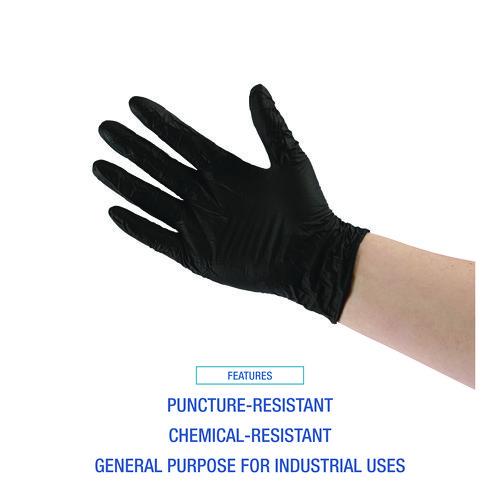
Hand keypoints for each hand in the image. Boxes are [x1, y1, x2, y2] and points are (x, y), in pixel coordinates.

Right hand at [93, 85, 367, 321]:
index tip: (135, 103)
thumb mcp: (289, 161)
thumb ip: (269, 126)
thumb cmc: (307, 209)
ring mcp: (200, 226)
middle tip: (106, 128)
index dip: (160, 123)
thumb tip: (256, 87)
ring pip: (153, 200)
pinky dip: (137, 227)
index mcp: (226, 171)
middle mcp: (207, 195)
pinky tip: (115, 210)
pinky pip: (159, 239)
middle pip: (161, 167)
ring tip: (100, 165)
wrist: (311, 257)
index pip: (184, 141)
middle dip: (133, 148)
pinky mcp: (197, 255)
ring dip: (127, 184)